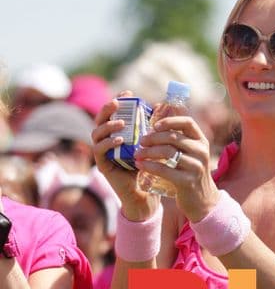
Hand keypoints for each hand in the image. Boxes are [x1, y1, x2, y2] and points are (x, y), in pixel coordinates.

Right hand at [92, 93, 156, 221]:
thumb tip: (165, 106)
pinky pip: (99, 150)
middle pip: (100, 119)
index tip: (128, 93)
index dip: (118, 101)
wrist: (145, 194)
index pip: (113, 113)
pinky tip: (119, 140)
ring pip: (96, 133)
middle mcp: (107, 141)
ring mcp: (103, 153)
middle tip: (118, 102)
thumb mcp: (152, 144)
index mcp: (118, 133)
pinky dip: (108, 143)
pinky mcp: (103, 165)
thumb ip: (154, 127)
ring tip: (122, 123)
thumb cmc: (149, 167)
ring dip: (108, 125)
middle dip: (108, 108)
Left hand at [135, 115, 219, 221]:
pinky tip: (140, 165)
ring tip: (137, 154)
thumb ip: (179, 140)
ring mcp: (196, 167)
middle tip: (140, 142)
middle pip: (173, 137)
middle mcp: (201, 152)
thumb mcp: (191, 154)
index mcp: (202, 141)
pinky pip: (164, 170)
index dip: (170, 121)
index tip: (154, 126)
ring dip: (148, 152)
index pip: (188, 122)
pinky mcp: (187, 181)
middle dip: (153, 138)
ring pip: (167, 152)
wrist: (202, 200)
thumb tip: (154, 125)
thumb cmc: (190, 173)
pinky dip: (149, 166)